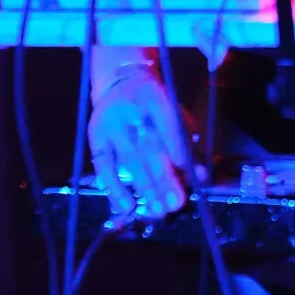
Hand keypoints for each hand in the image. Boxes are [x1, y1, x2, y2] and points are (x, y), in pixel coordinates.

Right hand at [88, 66, 190, 219]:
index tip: (188, 173)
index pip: (167, 124)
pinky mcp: (95, 139)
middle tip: (175, 203)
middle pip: (148, 147)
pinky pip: (104, 167)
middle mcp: (129, 111)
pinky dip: (115, 189)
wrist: (120, 83)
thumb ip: (187, 142)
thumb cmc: (154, 106)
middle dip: (163, 178)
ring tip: (158, 211)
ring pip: (129, 160)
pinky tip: (127, 207)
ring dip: (144, 188)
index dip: (176, 148)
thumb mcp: (175, 114)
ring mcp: (110, 125)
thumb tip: (199, 175)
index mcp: (154, 97)